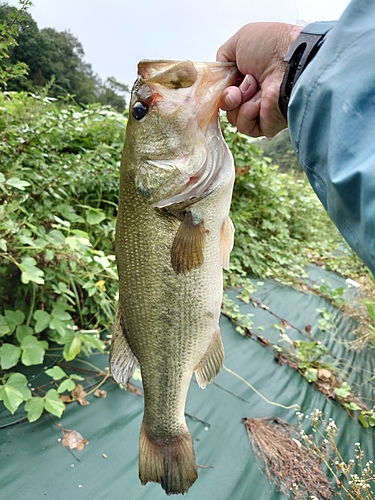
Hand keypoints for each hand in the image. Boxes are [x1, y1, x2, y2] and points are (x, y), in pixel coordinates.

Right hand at [216, 22, 301, 137]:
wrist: (291, 64)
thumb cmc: (272, 47)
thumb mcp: (240, 40)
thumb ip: (223, 56)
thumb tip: (219, 73)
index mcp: (249, 74)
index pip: (225, 88)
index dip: (221, 86)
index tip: (223, 79)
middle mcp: (255, 93)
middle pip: (226, 104)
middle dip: (228, 94)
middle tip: (243, 84)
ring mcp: (260, 110)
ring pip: (232, 116)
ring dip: (239, 101)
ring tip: (255, 88)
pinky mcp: (265, 125)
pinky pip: (244, 126)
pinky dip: (247, 113)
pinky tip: (259, 101)